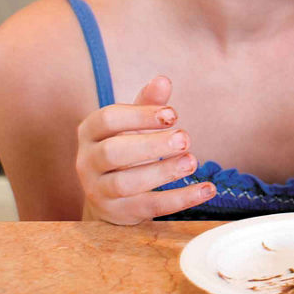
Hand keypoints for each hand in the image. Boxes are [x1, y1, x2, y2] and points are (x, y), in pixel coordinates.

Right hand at [75, 76, 215, 223]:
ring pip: (126, 183)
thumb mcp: (133, 123)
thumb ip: (148, 102)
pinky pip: (149, 206)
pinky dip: (180, 199)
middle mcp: (87, 161)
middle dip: (151, 145)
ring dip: (162, 172)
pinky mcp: (119, 213)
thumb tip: (163, 80)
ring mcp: (99, 190)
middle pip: (113, 152)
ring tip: (192, 162)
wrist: (109, 194)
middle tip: (186, 138)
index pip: (108, 119)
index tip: (173, 114)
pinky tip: (206, 189)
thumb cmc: (126, 146)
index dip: (140, 115)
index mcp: (90, 132)